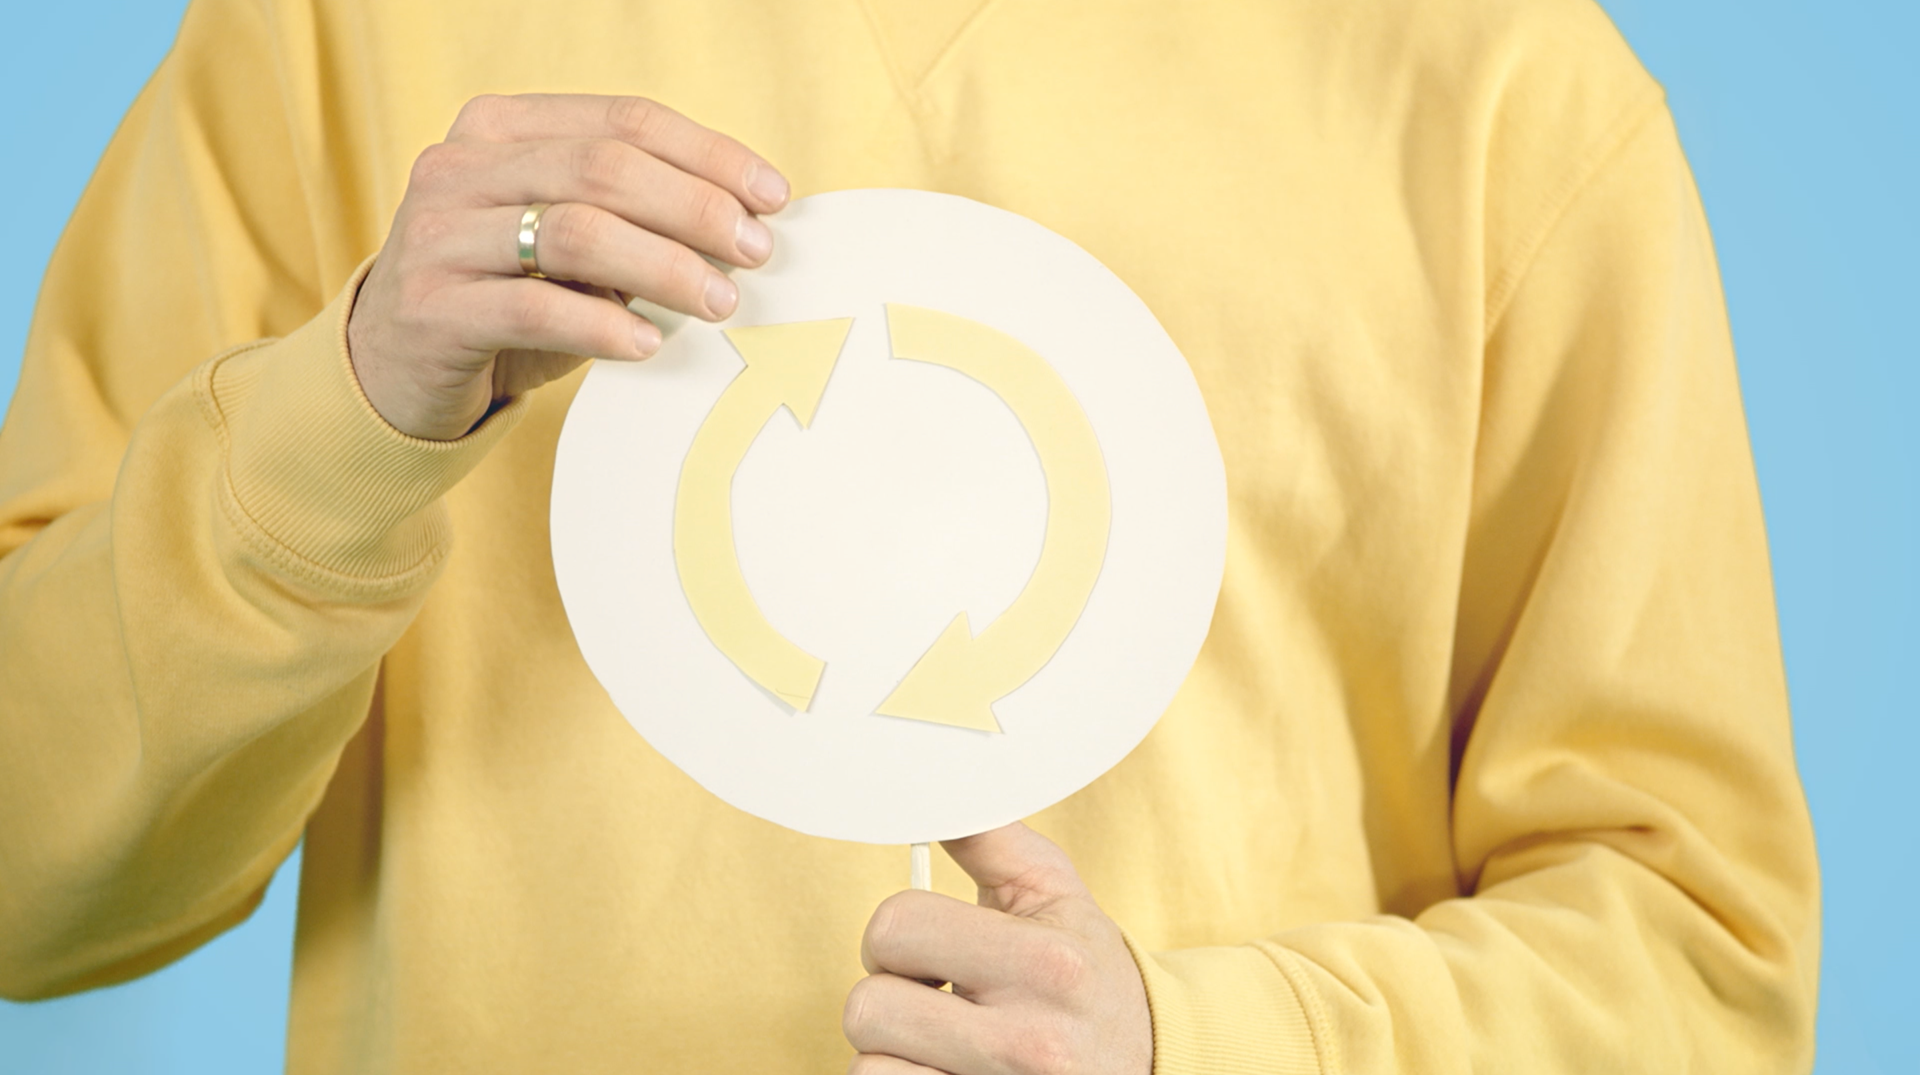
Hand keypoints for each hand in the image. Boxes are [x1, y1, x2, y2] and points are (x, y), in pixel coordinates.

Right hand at [346, 93, 789, 439]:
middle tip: (755, 251)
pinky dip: (602, 324)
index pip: (623, 120)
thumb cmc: (504, 297)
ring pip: (573, 232)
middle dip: (696, 208)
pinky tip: (648, 343)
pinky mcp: (430, 309)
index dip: (708, 153)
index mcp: (499, 129)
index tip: (771, 195)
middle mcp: (460, 168)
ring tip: (719, 300)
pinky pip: (533, 308)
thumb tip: (745, 223)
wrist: (392, 367)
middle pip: (604, 168)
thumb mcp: (564, 244)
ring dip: (662, 266)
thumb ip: (631, 219)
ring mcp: (437, 235)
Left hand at [845, 823, 1152, 1074]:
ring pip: (868, 1068)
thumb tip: (931, 790)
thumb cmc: (1088, 975)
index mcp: (1045, 963)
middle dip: (888, 999)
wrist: (1154, 1063)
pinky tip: (944, 1072)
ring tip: (941, 1046)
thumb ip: (992, 839)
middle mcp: (1031, 1041)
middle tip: (930, 1001)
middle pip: (867, 1008)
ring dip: (892, 1054)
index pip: (895, 927)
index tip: (924, 952)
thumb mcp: (1057, 897)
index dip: (895, 936)